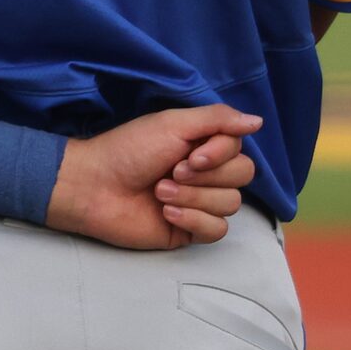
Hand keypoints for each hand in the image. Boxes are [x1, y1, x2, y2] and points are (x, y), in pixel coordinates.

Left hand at [50, 105, 262, 249]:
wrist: (93, 186)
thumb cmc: (127, 150)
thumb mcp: (172, 124)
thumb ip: (217, 119)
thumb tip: (258, 121)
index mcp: (203, 148)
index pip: (241, 153)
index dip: (220, 156)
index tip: (190, 155)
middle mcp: (206, 175)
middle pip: (242, 178)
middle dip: (205, 177)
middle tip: (169, 173)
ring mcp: (199, 203)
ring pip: (231, 204)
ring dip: (193, 197)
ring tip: (158, 192)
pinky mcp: (189, 229)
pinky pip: (217, 230)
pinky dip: (193, 220)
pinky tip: (166, 213)